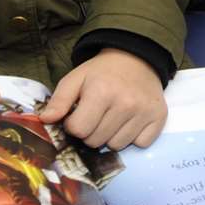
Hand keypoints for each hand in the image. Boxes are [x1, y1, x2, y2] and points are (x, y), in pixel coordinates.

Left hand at [39, 49, 167, 149]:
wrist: (137, 58)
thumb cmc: (102, 72)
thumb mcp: (76, 78)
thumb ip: (59, 100)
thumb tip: (45, 120)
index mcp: (101, 92)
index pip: (79, 130)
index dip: (74, 125)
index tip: (80, 114)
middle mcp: (125, 103)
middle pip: (96, 141)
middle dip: (91, 132)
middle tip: (96, 115)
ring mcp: (144, 112)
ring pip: (117, 146)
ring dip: (111, 136)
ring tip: (113, 117)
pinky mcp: (159, 118)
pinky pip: (140, 144)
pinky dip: (133, 137)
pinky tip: (130, 121)